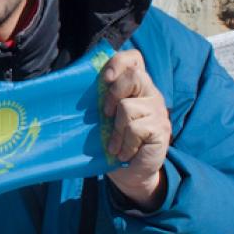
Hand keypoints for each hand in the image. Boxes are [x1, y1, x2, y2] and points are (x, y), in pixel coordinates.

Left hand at [99, 49, 169, 210]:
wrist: (132, 174)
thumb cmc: (114, 143)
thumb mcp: (105, 119)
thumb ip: (100, 101)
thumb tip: (73, 89)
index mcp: (136, 87)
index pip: (134, 59)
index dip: (118, 62)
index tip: (105, 79)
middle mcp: (151, 94)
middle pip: (135, 76)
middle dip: (113, 94)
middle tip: (105, 114)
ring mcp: (158, 111)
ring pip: (128, 108)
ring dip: (115, 130)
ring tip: (114, 145)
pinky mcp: (161, 129)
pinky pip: (136, 129)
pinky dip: (124, 144)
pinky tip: (123, 153)